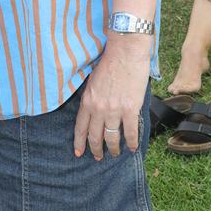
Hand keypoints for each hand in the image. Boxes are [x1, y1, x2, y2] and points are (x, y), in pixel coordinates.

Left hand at [74, 37, 150, 160]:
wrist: (125, 52)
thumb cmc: (109, 62)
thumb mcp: (92, 81)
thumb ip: (91, 97)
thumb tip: (92, 111)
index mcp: (87, 100)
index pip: (80, 127)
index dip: (79, 142)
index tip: (79, 152)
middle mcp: (99, 108)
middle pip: (95, 136)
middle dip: (96, 149)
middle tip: (98, 157)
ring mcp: (114, 110)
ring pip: (112, 138)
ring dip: (114, 148)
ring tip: (116, 154)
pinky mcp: (131, 109)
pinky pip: (130, 132)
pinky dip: (131, 142)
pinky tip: (132, 148)